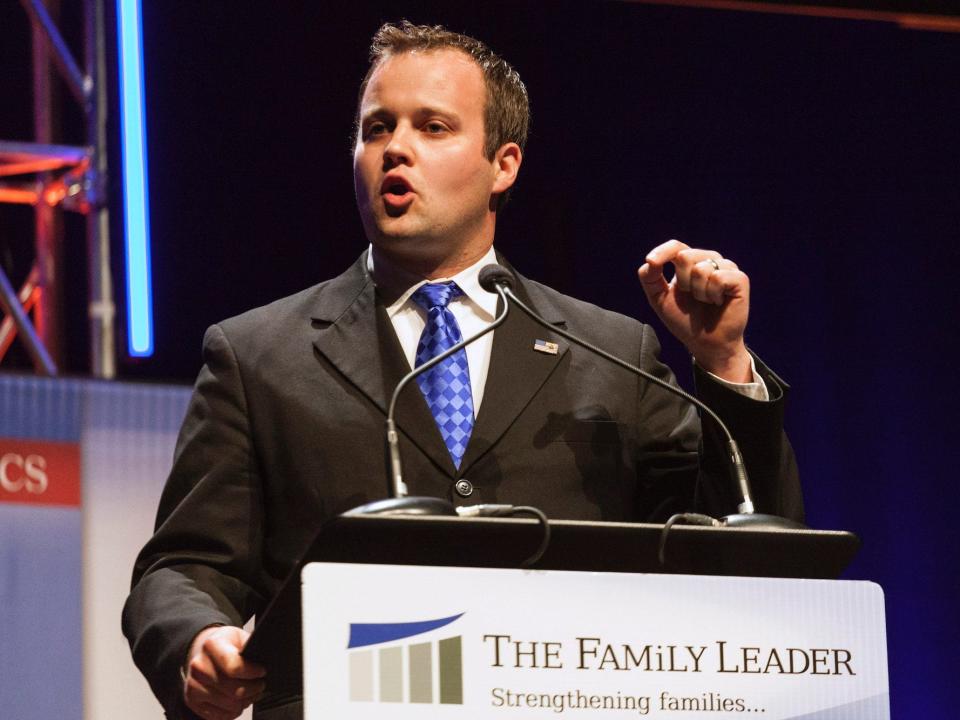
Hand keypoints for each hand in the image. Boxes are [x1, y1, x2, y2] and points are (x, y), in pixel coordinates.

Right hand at [183, 625, 265, 719]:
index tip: (262, 672)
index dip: (253, 673)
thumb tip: (266, 660)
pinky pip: (220, 716)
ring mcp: (194, 685)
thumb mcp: (239, 636)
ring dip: (245, 701)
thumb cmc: (224, 644)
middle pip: (235, 690)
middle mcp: (199, 666)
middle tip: (260, 684)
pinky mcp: (192, 701)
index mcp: (212, 645)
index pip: (235, 667)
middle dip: (254, 689)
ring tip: (250, 692)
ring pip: (230, 705)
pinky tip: (238, 700)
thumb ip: (251, 646)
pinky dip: (234, 711)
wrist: (202, 650)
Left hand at [638, 239, 751, 381]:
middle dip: (682, 282)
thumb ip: (650, 278)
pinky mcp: (739, 279)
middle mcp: (709, 260)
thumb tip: (650, 261)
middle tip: (692, 297)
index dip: (662, 252)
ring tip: (706, 301)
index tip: (652, 262)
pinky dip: (712, 294)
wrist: (705, 343)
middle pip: (685, 256)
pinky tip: (718, 302)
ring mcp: (726, 268)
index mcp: (690, 262)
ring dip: (698, 292)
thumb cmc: (684, 320)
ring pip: (701, 269)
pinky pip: (718, 278)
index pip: (676, 246)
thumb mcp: (659, 299)